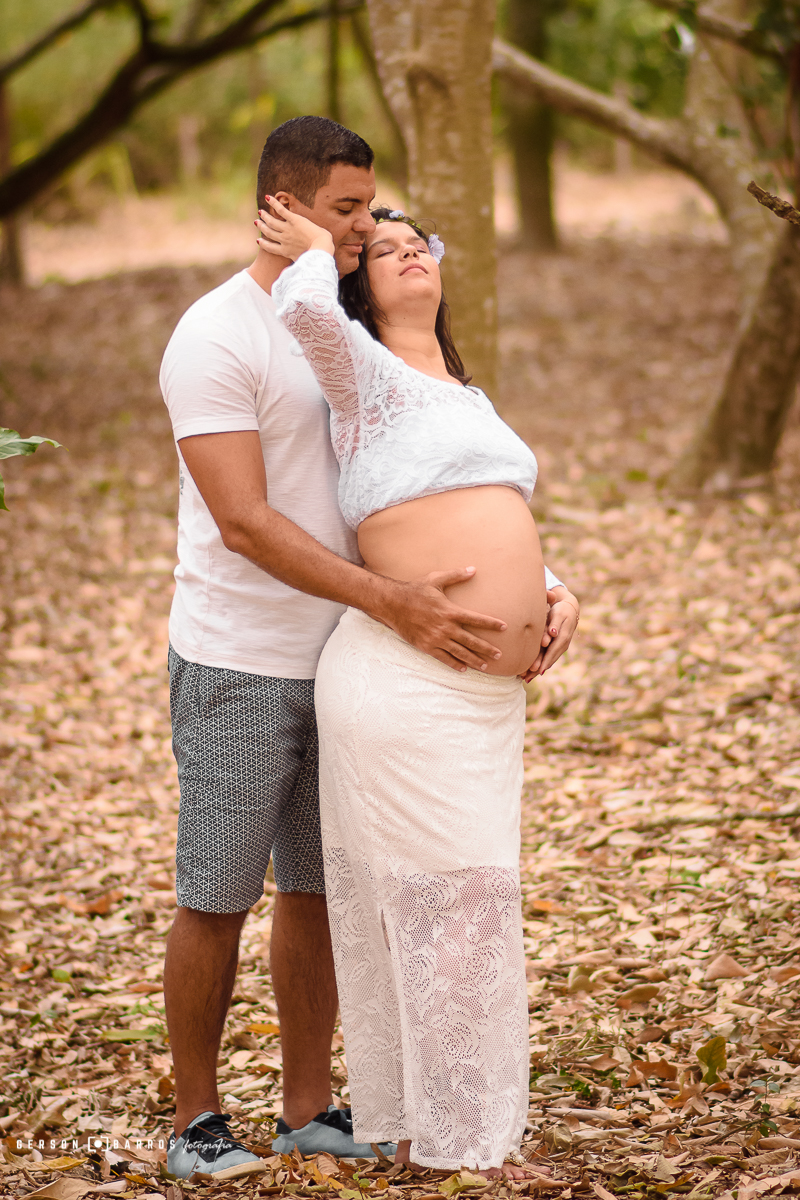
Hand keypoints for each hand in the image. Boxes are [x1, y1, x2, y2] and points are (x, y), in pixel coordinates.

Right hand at [255, 195, 333, 260]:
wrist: (320, 247)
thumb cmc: (315, 257)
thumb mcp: (302, 264)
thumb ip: (295, 266)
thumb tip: (292, 274)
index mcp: (285, 251)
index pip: (270, 247)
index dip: (263, 244)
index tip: (258, 241)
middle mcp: (284, 240)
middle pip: (269, 232)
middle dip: (262, 227)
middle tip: (257, 222)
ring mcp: (287, 229)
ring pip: (272, 221)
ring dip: (265, 216)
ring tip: (261, 212)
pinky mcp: (293, 220)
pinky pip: (280, 210)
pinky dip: (273, 203)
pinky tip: (268, 197)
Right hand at [374, 567, 507, 671]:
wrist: (393, 604)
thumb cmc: (415, 590)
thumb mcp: (436, 579)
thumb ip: (456, 575)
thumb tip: (473, 569)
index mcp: (450, 611)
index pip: (476, 619)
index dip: (491, 624)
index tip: (504, 627)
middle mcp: (445, 627)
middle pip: (471, 641)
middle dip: (487, 649)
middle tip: (500, 655)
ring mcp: (436, 639)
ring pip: (460, 653)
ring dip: (474, 660)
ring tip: (486, 666)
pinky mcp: (426, 646)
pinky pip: (443, 658)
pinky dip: (455, 664)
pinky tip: (464, 669)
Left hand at [520, 587, 578, 681]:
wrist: (569, 610)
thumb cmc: (561, 611)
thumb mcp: (558, 614)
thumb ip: (555, 624)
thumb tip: (553, 633)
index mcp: (563, 638)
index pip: (552, 652)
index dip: (545, 661)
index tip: (538, 670)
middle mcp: (562, 645)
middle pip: (550, 660)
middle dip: (539, 670)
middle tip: (527, 679)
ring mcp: (560, 648)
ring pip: (549, 661)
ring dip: (538, 671)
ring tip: (527, 679)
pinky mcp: (556, 648)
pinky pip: (548, 658)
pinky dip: (541, 666)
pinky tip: (532, 672)